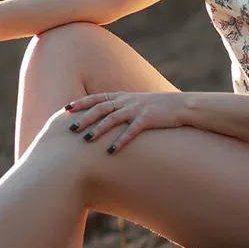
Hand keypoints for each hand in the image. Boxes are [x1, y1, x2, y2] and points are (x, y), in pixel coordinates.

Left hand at [64, 91, 187, 153]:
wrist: (182, 106)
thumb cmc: (158, 108)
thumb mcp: (137, 104)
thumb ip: (121, 109)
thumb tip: (105, 119)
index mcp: (122, 96)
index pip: (97, 98)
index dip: (81, 103)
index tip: (66, 109)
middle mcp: (127, 101)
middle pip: (100, 108)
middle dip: (84, 118)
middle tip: (71, 129)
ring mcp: (137, 109)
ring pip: (113, 118)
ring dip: (98, 129)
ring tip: (86, 140)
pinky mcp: (148, 119)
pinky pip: (131, 131)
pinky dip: (120, 140)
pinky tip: (111, 151)